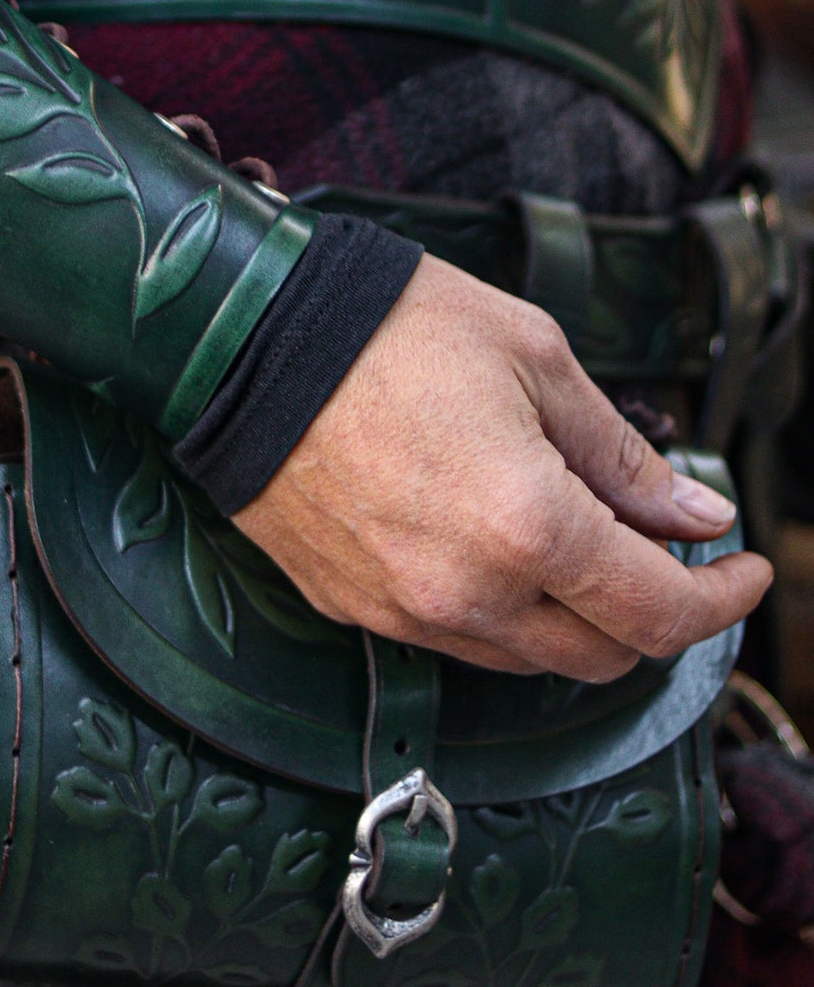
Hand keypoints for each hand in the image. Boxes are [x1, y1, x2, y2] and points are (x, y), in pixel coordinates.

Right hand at [234, 253, 771, 680]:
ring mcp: (406, 612)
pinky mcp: (356, 610)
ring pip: (531, 660)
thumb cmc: (387, 326)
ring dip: (574, 615)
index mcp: (528, 526)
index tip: (747, 567)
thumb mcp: (533, 356)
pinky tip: (493, 541)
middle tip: (661, 542)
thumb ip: (621, 453)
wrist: (240, 338)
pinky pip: (455, 640)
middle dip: (652, 609)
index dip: (724, 600)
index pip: (660, 612)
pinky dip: (499, 610)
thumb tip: (696, 515)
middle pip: (603, 655)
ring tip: (572, 532)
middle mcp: (469, 594)